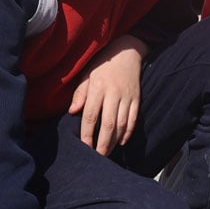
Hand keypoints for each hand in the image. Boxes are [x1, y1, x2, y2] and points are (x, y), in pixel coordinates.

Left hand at [69, 35, 146, 154]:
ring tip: (108, 152)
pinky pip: (134, 118)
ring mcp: (127, 96)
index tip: (84, 147)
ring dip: (115, 141)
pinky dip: (128, 132)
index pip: (91, 116)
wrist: (127, 52)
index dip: (87, 133)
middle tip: (98, 156)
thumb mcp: (87, 75)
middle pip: (108, 124)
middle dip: (103, 143)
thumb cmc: (102, 65)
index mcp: (97, 88)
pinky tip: (122, 142)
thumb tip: (73, 112)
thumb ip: (80, 93)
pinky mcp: (137, 98)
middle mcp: (113, 93)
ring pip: (122, 123)